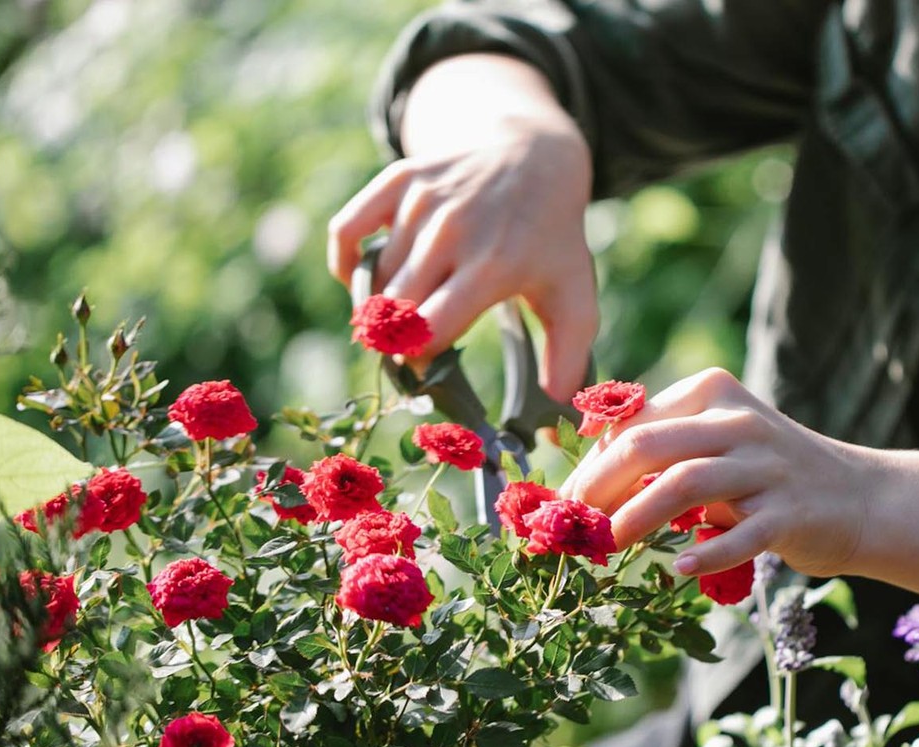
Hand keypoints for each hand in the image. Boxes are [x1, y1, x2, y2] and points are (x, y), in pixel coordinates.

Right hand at [327, 56, 597, 401]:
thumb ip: (567, 362)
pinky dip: (346, 263)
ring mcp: (423, 202)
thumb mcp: (573, 298)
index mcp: (493, 266)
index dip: (419, 360)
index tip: (428, 369)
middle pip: (394, 310)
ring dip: (381, 303)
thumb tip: (556, 419)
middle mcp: (453, 231)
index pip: (429, 331)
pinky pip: (346, 232)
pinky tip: (365, 279)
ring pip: (374, 278)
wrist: (533, 156)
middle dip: (396, 339)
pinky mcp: (399, 180)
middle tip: (411, 347)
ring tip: (408, 309)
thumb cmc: (551, 241)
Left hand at [560, 368, 872, 577]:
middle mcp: (739, 421)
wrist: (860, 498)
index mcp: (712, 392)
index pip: (633, 423)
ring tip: (608, 545)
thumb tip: (582, 485)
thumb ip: (662, 450)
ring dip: (637, 517)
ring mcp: (767, 466)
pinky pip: (740, 534)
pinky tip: (680, 568)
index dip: (591, 464)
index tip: (565, 502)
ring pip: (684, 483)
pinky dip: (707, 553)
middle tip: (574, 524)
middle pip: (647, 445)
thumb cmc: (766, 475)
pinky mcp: (790, 512)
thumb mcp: (716, 443)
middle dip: (599, 486)